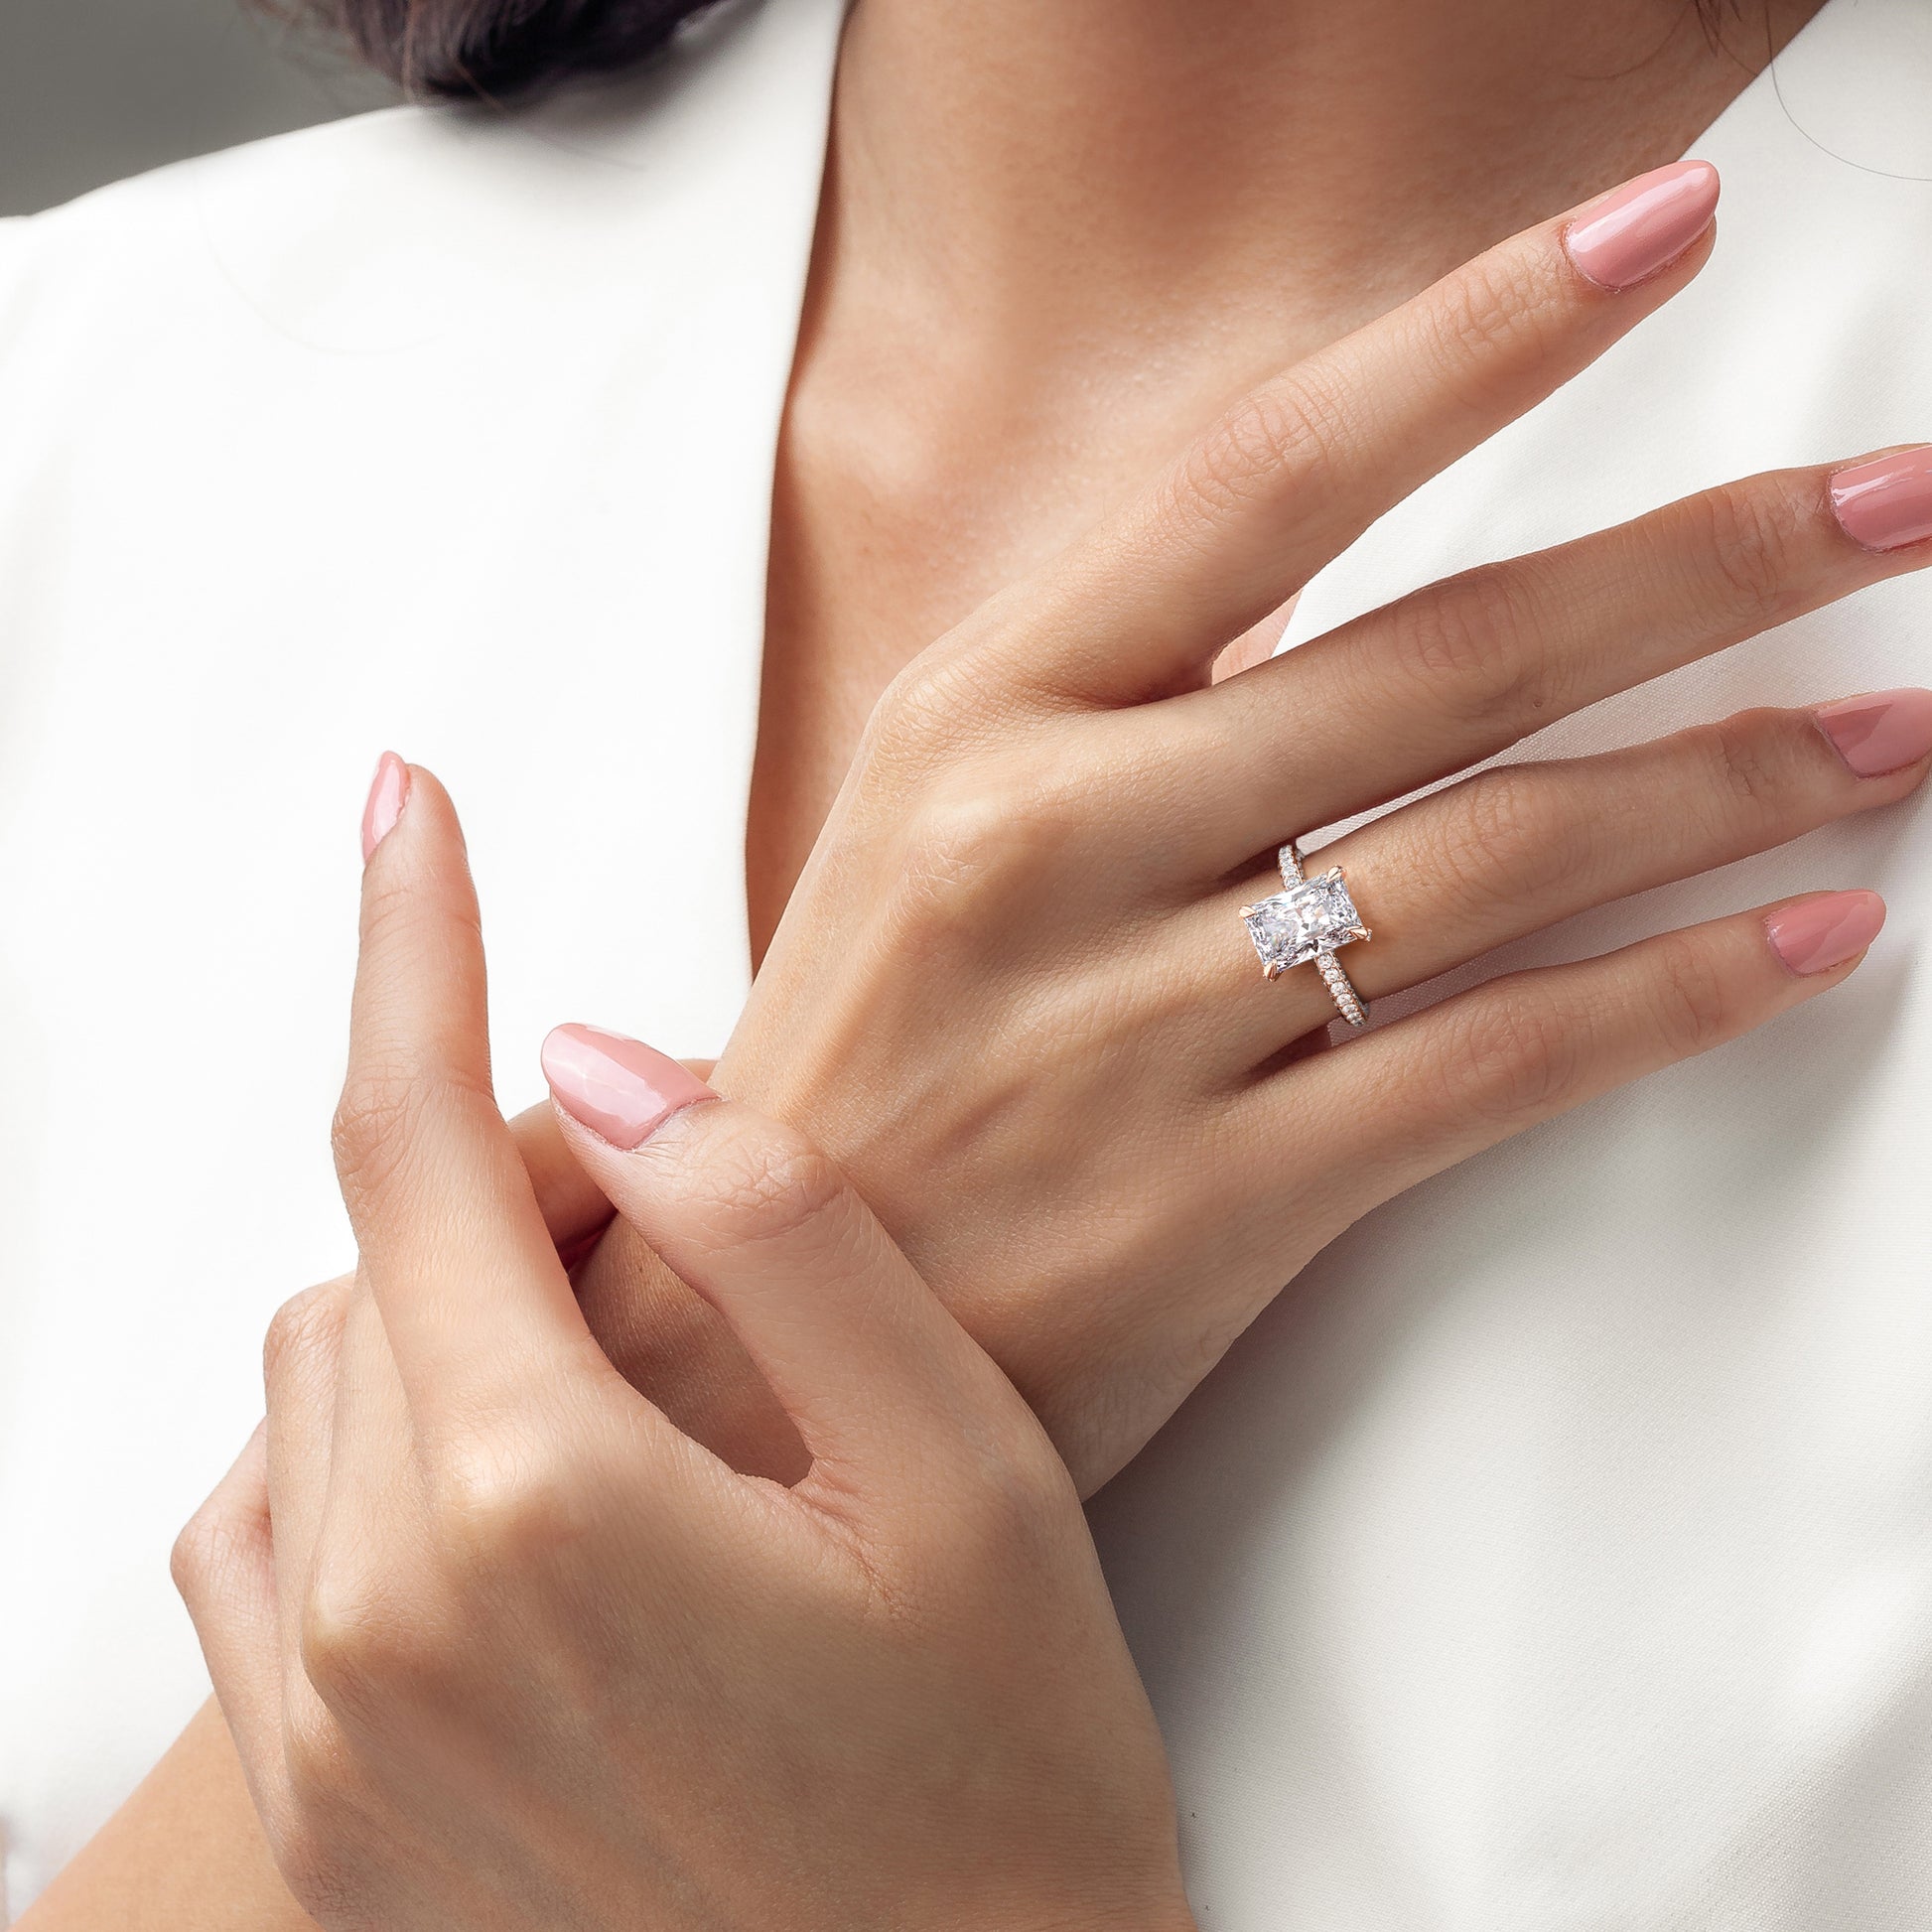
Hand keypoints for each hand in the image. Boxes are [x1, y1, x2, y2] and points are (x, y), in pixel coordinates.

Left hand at [173, 771, 1192, 1931]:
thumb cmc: (1004, 1786)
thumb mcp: (968, 1473)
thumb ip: (779, 1234)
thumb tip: (602, 1063)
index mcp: (538, 1507)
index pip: (420, 1141)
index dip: (419, 941)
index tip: (405, 801)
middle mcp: (377, 1626)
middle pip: (376, 1259)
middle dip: (512, 1191)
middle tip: (690, 1246)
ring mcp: (327, 1739)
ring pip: (315, 1383)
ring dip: (450, 1323)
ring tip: (648, 1403)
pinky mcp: (325, 1819)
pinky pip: (263, 1534)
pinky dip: (366, 1453)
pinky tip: (525, 1498)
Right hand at [574, 160, 1931, 1492]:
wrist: (740, 1321)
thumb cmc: (852, 1065)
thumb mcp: (928, 824)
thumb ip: (1116, 700)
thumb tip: (1342, 582)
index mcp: (978, 711)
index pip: (1265, 473)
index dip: (1477, 342)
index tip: (1653, 236)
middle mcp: (1049, 839)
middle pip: (1440, 658)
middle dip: (1704, 566)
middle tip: (1891, 509)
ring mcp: (1124, 1026)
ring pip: (1495, 856)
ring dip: (1728, 784)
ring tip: (1885, 730)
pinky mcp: (1202, 1203)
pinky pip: (1490, 1068)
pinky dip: (1669, 998)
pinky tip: (1799, 945)